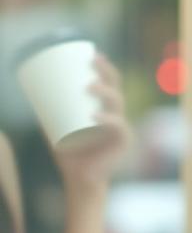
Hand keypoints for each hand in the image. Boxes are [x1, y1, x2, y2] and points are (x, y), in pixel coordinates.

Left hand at [52, 51, 132, 191]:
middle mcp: (117, 116)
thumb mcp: (55, 127)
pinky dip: (107, 120)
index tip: (94, 54)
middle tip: (91, 63)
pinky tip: (96, 116)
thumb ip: (46, 112)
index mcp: (107, 109)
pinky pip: (118, 128)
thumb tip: (29, 91)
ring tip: (89, 86)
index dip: (106, 67)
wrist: (81, 179)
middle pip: (117, 89)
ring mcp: (121, 129)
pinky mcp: (121, 143)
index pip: (112, 84)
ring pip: (118, 104)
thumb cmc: (70, 153)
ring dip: (105, 92)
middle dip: (106, 73)